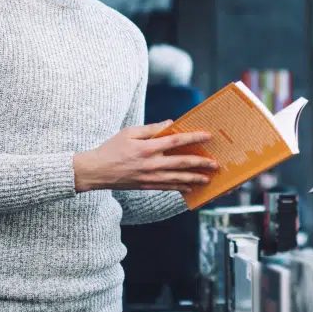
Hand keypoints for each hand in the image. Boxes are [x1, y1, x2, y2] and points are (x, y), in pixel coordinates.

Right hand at [72, 120, 217, 193]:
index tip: (207, 136)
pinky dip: (181, 187)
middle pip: (182, 162)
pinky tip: (190, 187)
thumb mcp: (129, 132)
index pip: (176, 141)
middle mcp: (152, 163)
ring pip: (178, 178)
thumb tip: (170, 124)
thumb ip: (151, 128)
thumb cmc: (112, 148)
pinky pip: (168, 187)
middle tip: (215, 163)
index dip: (193, 138)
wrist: (97, 171)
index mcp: (148, 147)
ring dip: (195, 178)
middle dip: (201, 163)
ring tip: (208, 178)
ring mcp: (150, 177)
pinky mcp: (147, 186)